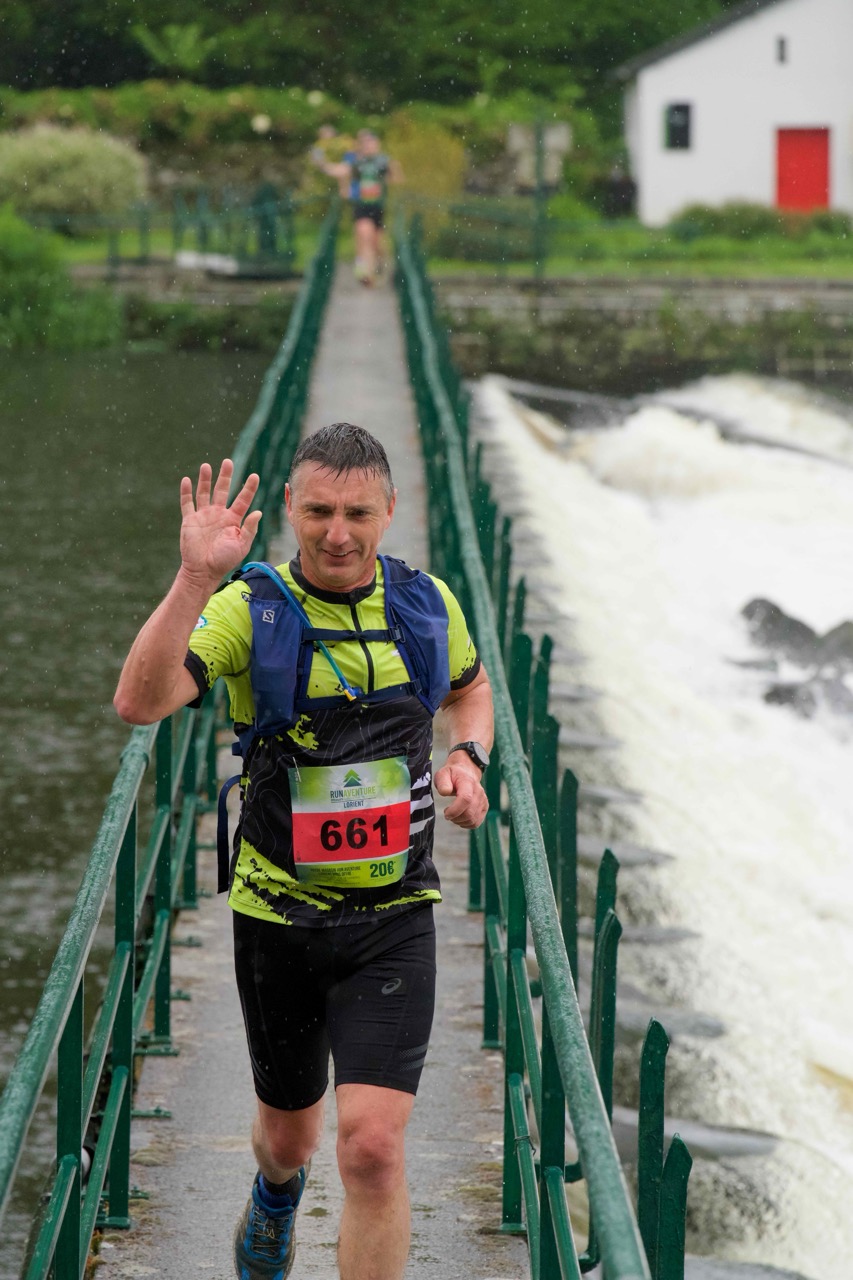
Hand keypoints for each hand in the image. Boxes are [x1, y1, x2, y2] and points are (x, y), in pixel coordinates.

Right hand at [179, 459, 261, 584]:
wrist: (203, 571)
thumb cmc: (224, 561)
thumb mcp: (241, 545)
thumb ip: (249, 528)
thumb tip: (258, 512)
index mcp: (233, 519)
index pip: (242, 499)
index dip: (249, 488)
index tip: (255, 475)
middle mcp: (218, 514)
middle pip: (223, 490)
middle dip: (225, 476)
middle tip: (228, 462)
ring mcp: (203, 516)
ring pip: (204, 492)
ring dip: (205, 479)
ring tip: (206, 466)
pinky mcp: (190, 520)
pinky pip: (187, 503)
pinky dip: (186, 492)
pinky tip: (186, 480)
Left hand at [433, 759, 488, 829]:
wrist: (465, 772)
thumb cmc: (452, 775)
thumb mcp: (443, 774)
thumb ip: (442, 783)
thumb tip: (445, 792)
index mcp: (468, 782)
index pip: (466, 799)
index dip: (455, 810)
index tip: (446, 812)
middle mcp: (478, 791)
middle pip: (470, 812)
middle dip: (455, 817)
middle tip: (447, 814)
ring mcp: (483, 800)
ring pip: (473, 819)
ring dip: (460, 821)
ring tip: (453, 815)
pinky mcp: (484, 807)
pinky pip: (476, 822)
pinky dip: (467, 824)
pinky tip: (460, 818)